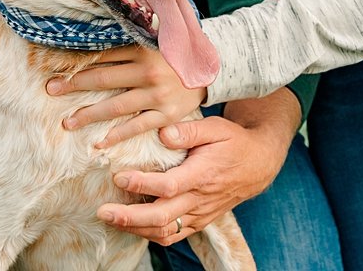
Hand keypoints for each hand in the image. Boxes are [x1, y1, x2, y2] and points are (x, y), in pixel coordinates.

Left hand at [46, 44, 205, 147]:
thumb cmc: (174, 54)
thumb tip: (90, 39)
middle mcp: (148, 72)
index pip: (101, 56)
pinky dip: (117, 135)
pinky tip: (99, 142)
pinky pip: (137, 127)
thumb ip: (127, 40)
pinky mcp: (167, 115)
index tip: (55, 68)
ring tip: (67, 122)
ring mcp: (158, 95)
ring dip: (88, 114)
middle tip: (51, 91)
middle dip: (73, 85)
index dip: (77, 62)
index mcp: (143, 49)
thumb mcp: (154, 39)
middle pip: (103, 79)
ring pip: (115, 106)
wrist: (211, 70)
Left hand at [97, 115, 282, 246]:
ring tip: (110, 219)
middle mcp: (200, 199)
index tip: (119, 177)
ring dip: (135, 229)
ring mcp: (200, 214)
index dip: (142, 184)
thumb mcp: (216, 127)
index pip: (169, 186)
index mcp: (203, 175)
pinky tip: (131, 225)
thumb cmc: (233, 142)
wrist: (258, 164)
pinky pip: (173, 235)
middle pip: (162, 217)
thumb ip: (188, 131)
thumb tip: (162, 133)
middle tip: (103, 211)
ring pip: (165, 232)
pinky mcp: (199, 221)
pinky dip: (150, 234)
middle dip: (129, 217)